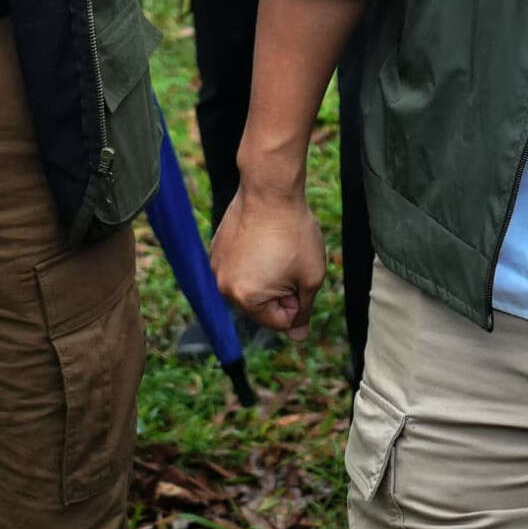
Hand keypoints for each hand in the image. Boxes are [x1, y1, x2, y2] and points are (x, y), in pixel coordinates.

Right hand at [212, 171, 328, 335]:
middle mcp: (223, 286)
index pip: (280, 322)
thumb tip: (298, 338)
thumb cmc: (294, 235)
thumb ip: (303, 312)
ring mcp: (217, 266)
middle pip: (262, 306)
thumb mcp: (311, 278)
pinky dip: (254, 259)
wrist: (270, 190)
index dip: (298, 301)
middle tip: (290, 260)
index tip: (299, 274)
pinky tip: (263, 238)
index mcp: (245, 299)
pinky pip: (241, 266)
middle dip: (281, 290)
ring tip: (277, 247)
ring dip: (267, 275)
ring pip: (251, 285)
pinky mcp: (216, 248)